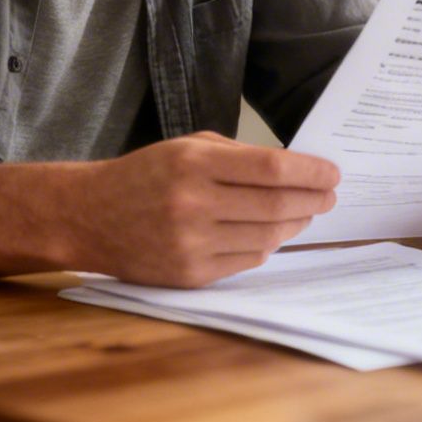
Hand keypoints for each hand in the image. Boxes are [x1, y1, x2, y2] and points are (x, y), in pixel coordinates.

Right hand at [73, 132, 338, 287]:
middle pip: (276, 205)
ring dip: (294, 225)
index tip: (332, 173)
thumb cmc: (145, 175)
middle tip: (329, 197)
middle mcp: (193, 204)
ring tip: (304, 214)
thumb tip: (295, 170)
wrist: (89, 216)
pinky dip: (266, 246)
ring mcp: (191, 243)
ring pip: (266, 237)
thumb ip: (238, 156)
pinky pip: (246, 260)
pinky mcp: (189, 274)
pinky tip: (271, 234)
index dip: (310, 172)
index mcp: (194, 163)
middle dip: (312, 201)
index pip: (271, 169)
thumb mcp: (186, 147)